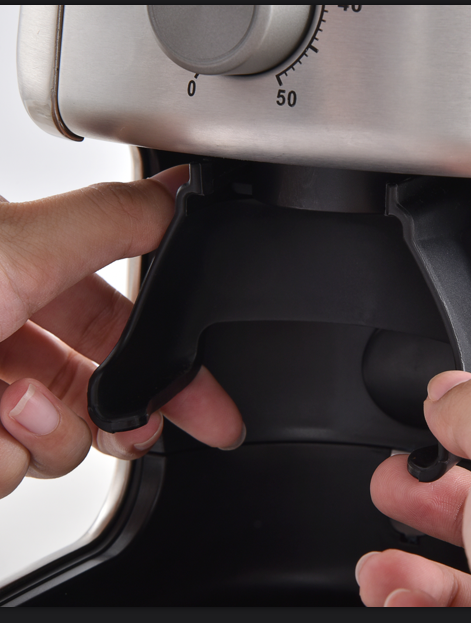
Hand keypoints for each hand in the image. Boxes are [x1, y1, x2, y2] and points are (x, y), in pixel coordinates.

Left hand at [0, 166, 243, 498]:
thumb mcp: (16, 243)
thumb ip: (113, 219)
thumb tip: (183, 189)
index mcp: (23, 275)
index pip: (124, 324)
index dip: (175, 365)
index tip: (213, 406)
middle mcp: (2, 336)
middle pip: (100, 391)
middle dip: (125, 417)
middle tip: (139, 432)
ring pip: (58, 443)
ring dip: (49, 436)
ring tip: (10, 405)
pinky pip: (11, 474)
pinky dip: (3, 462)